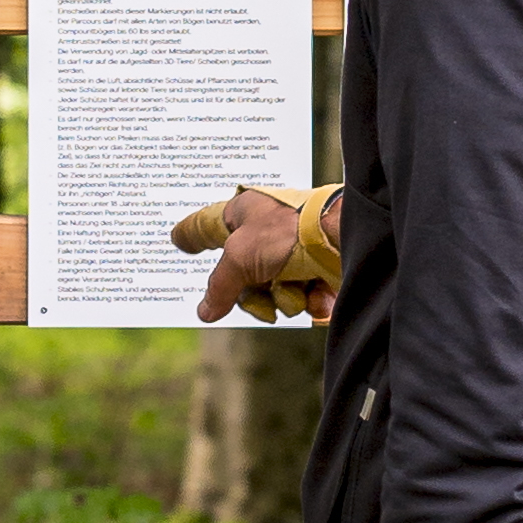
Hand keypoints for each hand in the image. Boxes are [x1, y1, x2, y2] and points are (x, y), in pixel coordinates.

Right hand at [191, 179, 312, 325]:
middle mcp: (268, 230)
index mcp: (245, 211)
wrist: (344, 238)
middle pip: (242, 276)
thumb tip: (204, 311)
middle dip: (254, 293)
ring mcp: (293, 252)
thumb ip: (218, 287)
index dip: (193, 233)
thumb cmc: (288, 231)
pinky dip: (309, 299)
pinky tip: (318, 291)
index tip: (178, 239)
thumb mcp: (240, 258)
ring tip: (297, 286)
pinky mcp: (318, 271)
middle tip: (262, 290)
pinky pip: (301, 298)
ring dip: (284, 297)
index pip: (209, 225)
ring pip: (272, 292)